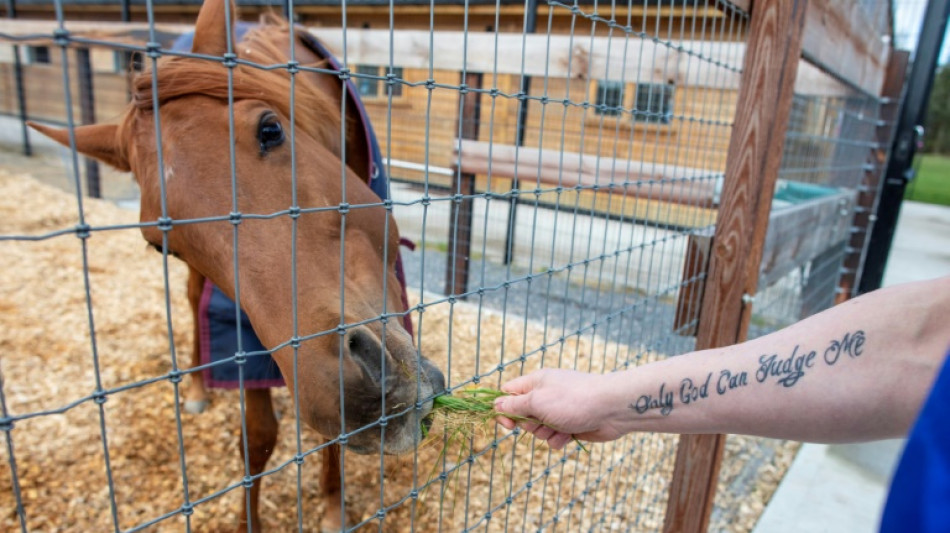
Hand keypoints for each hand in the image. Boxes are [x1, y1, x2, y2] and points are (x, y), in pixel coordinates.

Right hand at [494, 368, 626, 449]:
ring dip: (545, 433)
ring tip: (559, 427)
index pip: (508, 394)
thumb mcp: (537, 401)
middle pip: (522, 415)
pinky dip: (559, 438)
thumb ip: (515, 404)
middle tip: (541, 421)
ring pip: (538, 430)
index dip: (504, 409)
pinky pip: (553, 437)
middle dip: (528, 424)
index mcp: (535, 383)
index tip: (507, 424)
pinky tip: (570, 434)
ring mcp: (558, 411)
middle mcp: (545, 395)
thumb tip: (496, 404)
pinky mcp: (569, 425)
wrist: (611, 409)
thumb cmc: (573, 400)